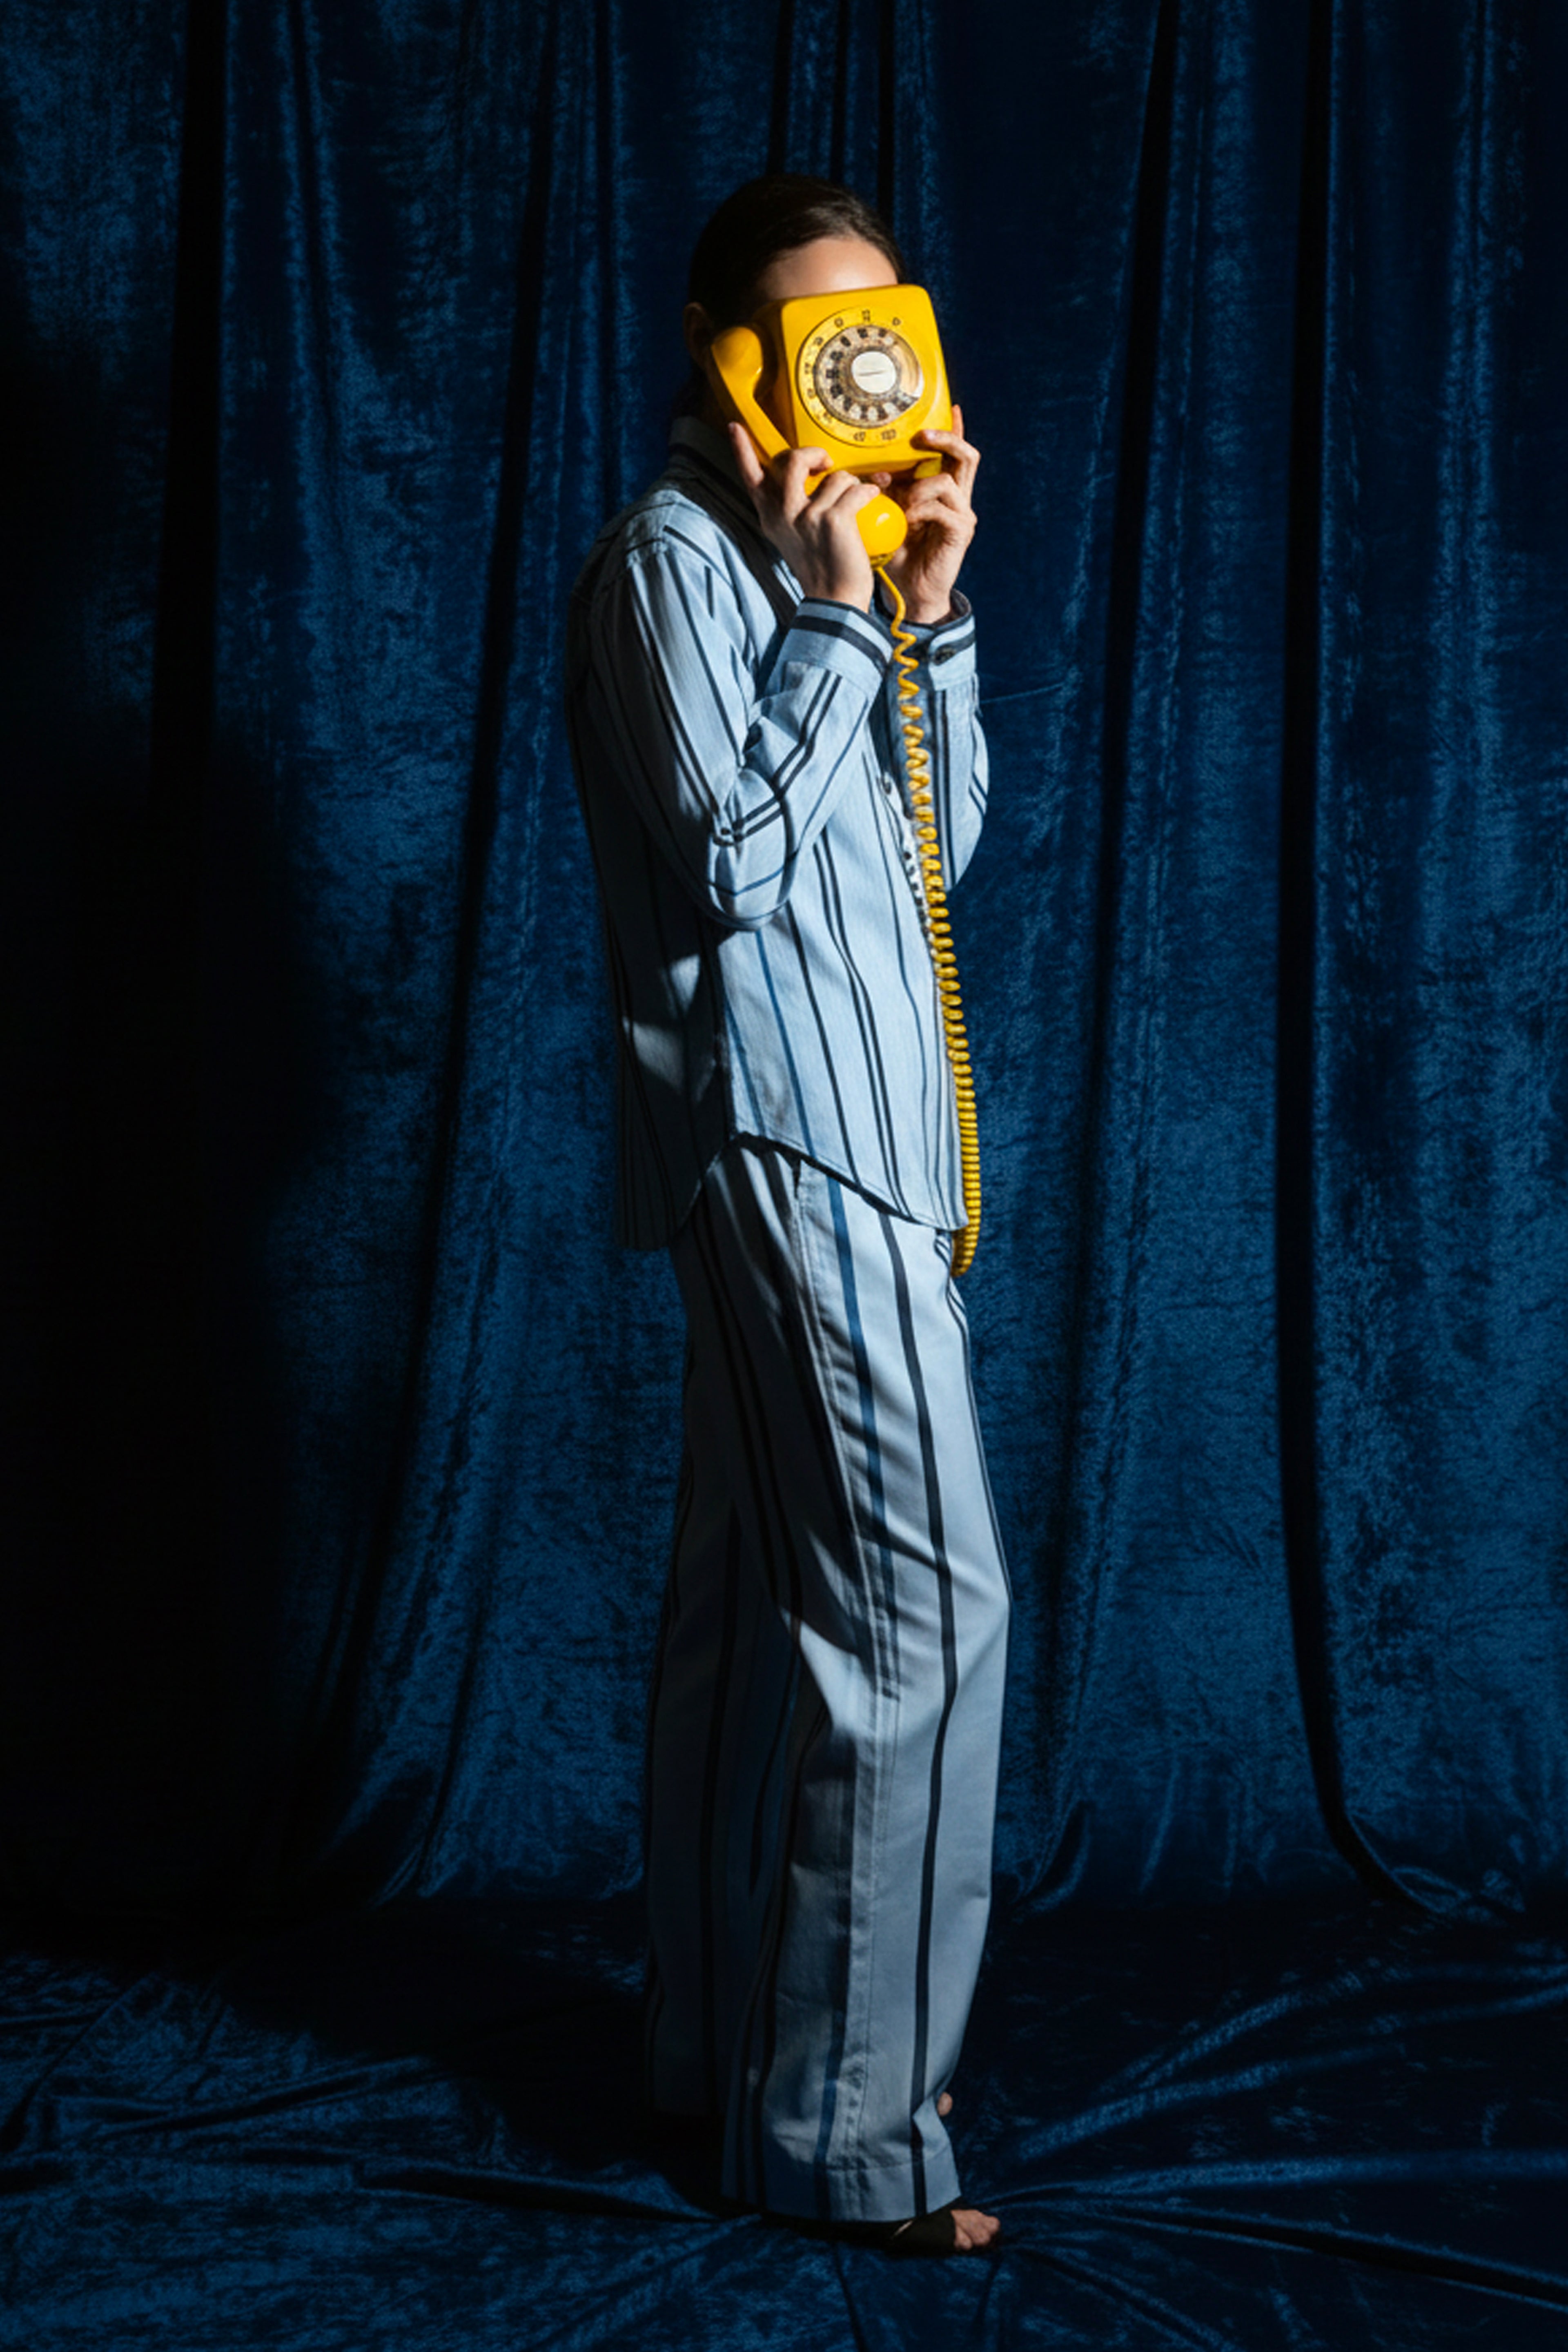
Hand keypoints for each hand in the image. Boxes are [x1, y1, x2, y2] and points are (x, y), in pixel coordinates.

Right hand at [729, 423, 885, 610]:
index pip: (751, 477)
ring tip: (854, 503)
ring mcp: (807, 516)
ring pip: (834, 475)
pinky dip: (869, 492)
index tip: (734, 427)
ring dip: (850, 484)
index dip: (742, 450)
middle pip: (792, 460)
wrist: (834, 599)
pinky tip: (870, 502)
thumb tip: (810, 476)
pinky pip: (856, 488)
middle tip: (826, 464)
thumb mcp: (792, 535)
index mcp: (770, 516)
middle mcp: (783, 514)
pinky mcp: (833, 520)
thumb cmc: (819, 566)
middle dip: (814, 454)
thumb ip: (791, 507)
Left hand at [878, 404, 979, 625]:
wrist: (910, 592)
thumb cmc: (898, 553)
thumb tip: (874, 470)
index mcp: (942, 490)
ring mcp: (962, 514)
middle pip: (965, 454)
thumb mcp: (887, 514)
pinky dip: (921, 509)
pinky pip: (943, 508)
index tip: (950, 407)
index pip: (953, 452)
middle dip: (944, 438)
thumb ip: (886, 492)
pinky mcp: (961, 531)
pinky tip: (907, 522)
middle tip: (921, 435)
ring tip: (901, 504)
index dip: (953, 429)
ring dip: (919, 486)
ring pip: (948, 478)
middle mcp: (958, 498)